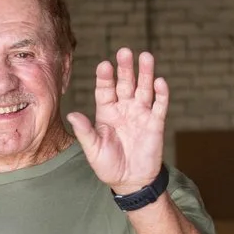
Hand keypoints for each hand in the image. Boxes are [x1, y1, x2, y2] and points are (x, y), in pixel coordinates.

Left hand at [67, 48, 167, 196]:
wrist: (130, 181)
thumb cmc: (108, 165)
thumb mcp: (93, 150)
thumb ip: (85, 132)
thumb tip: (72, 115)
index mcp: (106, 112)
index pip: (105, 89)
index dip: (105, 77)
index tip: (104, 65)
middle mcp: (124, 108)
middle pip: (125, 83)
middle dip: (125, 68)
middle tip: (124, 52)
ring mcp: (141, 114)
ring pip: (144, 89)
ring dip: (145, 73)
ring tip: (145, 56)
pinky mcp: (155, 123)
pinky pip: (159, 105)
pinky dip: (161, 93)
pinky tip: (159, 81)